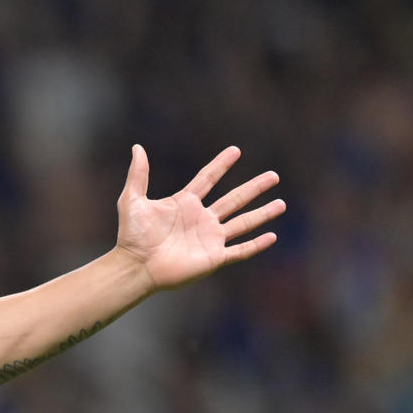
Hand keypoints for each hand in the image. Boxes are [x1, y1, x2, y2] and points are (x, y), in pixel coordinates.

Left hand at [114, 145, 284, 292]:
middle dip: (254, 188)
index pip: (208, 179)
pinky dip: (256, 245)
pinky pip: (240, 251)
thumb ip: (138, 175)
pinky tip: (272, 236)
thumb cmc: (131, 236)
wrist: (135, 265)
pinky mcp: (213, 257)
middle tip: (274, 175)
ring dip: (262, 214)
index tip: (235, 150)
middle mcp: (201, 219)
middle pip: (234, 199)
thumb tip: (137, 148)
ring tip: (281, 204)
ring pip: (243, 223)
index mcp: (185, 204)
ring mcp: (209, 238)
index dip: (221, 165)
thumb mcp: (132, 200)